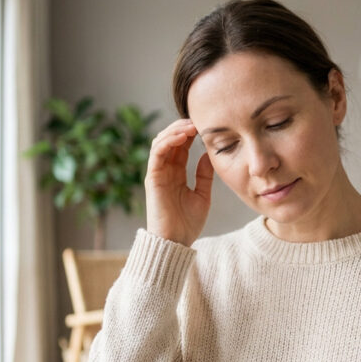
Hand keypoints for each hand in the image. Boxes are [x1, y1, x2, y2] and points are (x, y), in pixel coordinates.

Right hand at [145, 118, 213, 246]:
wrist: (176, 242)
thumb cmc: (188, 223)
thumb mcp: (202, 195)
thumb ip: (204, 175)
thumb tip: (208, 154)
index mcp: (176, 173)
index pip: (181, 145)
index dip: (191, 132)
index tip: (206, 124)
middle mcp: (165, 170)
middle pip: (170, 139)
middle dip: (182, 126)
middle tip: (198, 119)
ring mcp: (157, 173)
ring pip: (161, 142)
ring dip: (175, 130)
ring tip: (191, 125)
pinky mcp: (152, 178)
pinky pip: (157, 153)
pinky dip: (168, 142)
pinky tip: (182, 136)